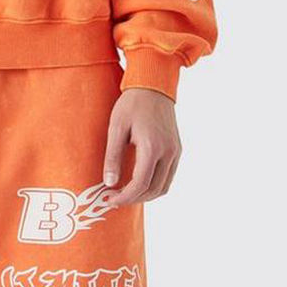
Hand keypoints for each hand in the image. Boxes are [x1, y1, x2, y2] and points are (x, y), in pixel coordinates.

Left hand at [102, 88, 181, 205]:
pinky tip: (139, 184)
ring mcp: (176, 152)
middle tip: (115, 199)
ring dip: (145, 195)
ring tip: (125, 194)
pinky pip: (168, 177)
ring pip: (163, 187)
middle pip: (154, 190)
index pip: (141, 184)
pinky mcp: (177, 150)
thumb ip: (112, 157)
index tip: (110, 200)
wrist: (154, 85)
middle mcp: (169, 152)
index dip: (124, 197)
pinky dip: (154, 186)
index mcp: (153, 147)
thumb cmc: (132, 104)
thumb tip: (109, 183)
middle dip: (133, 199)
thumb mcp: (116, 128)